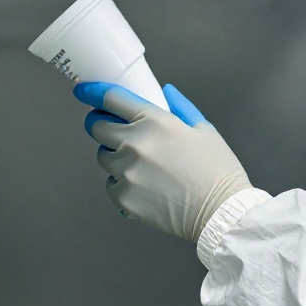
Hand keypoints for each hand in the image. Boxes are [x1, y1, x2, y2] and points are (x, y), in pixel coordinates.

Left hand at [73, 82, 254, 242]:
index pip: (111, 98)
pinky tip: (148, 186)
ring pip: (103, 156)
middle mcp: (134, 144)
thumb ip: (181, 107)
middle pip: (96, 126)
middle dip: (102, 124)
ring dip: (115, 155)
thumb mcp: (204, 130)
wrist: (220, 214)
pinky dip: (123, 182)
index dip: (94, 92)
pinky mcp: (122, 197)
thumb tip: (166, 92)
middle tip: (118, 132)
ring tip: (144, 166)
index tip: (85, 91)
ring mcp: (126, 172)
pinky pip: (111, 183)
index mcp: (155, 122)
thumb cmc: (217, 172)